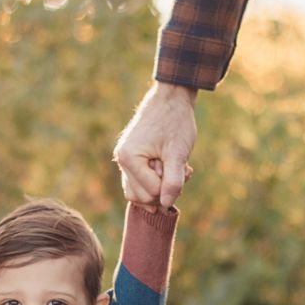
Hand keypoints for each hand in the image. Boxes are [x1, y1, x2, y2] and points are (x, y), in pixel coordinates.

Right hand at [113, 81, 198, 209]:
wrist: (170, 99)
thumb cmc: (175, 122)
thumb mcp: (178, 153)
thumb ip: (173, 181)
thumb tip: (166, 205)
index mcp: (129, 158)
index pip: (151, 192)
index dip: (170, 186)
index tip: (182, 168)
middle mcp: (121, 160)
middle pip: (142, 197)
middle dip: (164, 189)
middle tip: (181, 170)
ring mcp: (124, 160)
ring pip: (139, 193)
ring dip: (160, 187)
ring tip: (176, 170)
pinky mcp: (131, 160)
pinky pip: (139, 183)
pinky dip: (155, 181)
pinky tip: (169, 168)